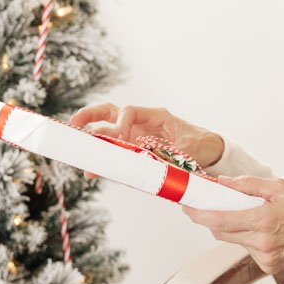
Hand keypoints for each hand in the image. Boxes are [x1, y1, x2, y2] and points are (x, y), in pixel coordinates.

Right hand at [68, 102, 222, 180]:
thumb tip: (155, 162)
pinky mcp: (137, 151)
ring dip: (94, 141)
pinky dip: (107, 160)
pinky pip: (118, 153)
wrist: (209, 152)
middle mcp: (142, 124)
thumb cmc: (200, 144)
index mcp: (155, 116)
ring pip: (109, 132)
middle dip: (91, 117)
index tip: (120, 138)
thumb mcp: (189, 149)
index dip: (121, 123)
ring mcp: (138, 137)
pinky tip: (96, 171)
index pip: (129, 112)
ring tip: (81, 156)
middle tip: (74, 125)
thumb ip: (172, 154)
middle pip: (110, 113)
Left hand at [180, 176, 283, 275]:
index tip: (187, 206)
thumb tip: (221, 183)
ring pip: (233, 240)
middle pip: (220, 232)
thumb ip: (247, 185)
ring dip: (232, 227)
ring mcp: (264, 258)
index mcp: (263, 221)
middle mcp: (261, 243)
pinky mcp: (268, 267)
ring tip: (247, 215)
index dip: (199, 213)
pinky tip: (263, 231)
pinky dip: (247, 238)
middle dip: (210, 218)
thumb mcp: (279, 187)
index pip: (220, 219)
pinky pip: (247, 249)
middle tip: (206, 204)